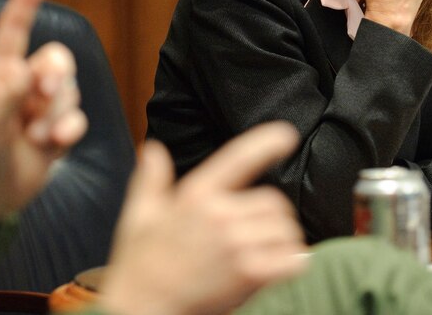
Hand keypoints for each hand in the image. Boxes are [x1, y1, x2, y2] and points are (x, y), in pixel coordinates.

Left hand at [0, 0, 87, 218]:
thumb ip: (2, 101)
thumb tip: (22, 71)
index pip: (12, 33)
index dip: (24, 6)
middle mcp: (22, 86)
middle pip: (56, 59)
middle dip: (56, 75)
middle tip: (42, 95)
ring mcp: (41, 108)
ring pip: (70, 90)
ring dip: (56, 115)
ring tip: (34, 139)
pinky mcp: (57, 129)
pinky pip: (78, 116)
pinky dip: (69, 130)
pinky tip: (53, 146)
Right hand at [99, 122, 307, 314]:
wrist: (144, 308)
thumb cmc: (140, 264)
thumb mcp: (139, 214)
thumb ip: (151, 179)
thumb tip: (152, 150)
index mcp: (196, 194)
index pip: (238, 158)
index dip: (265, 142)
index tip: (286, 134)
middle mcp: (219, 214)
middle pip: (274, 202)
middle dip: (273, 216)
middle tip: (259, 232)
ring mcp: (236, 243)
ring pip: (285, 229)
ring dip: (284, 240)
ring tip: (266, 252)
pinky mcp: (250, 273)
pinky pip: (292, 259)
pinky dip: (292, 262)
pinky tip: (278, 268)